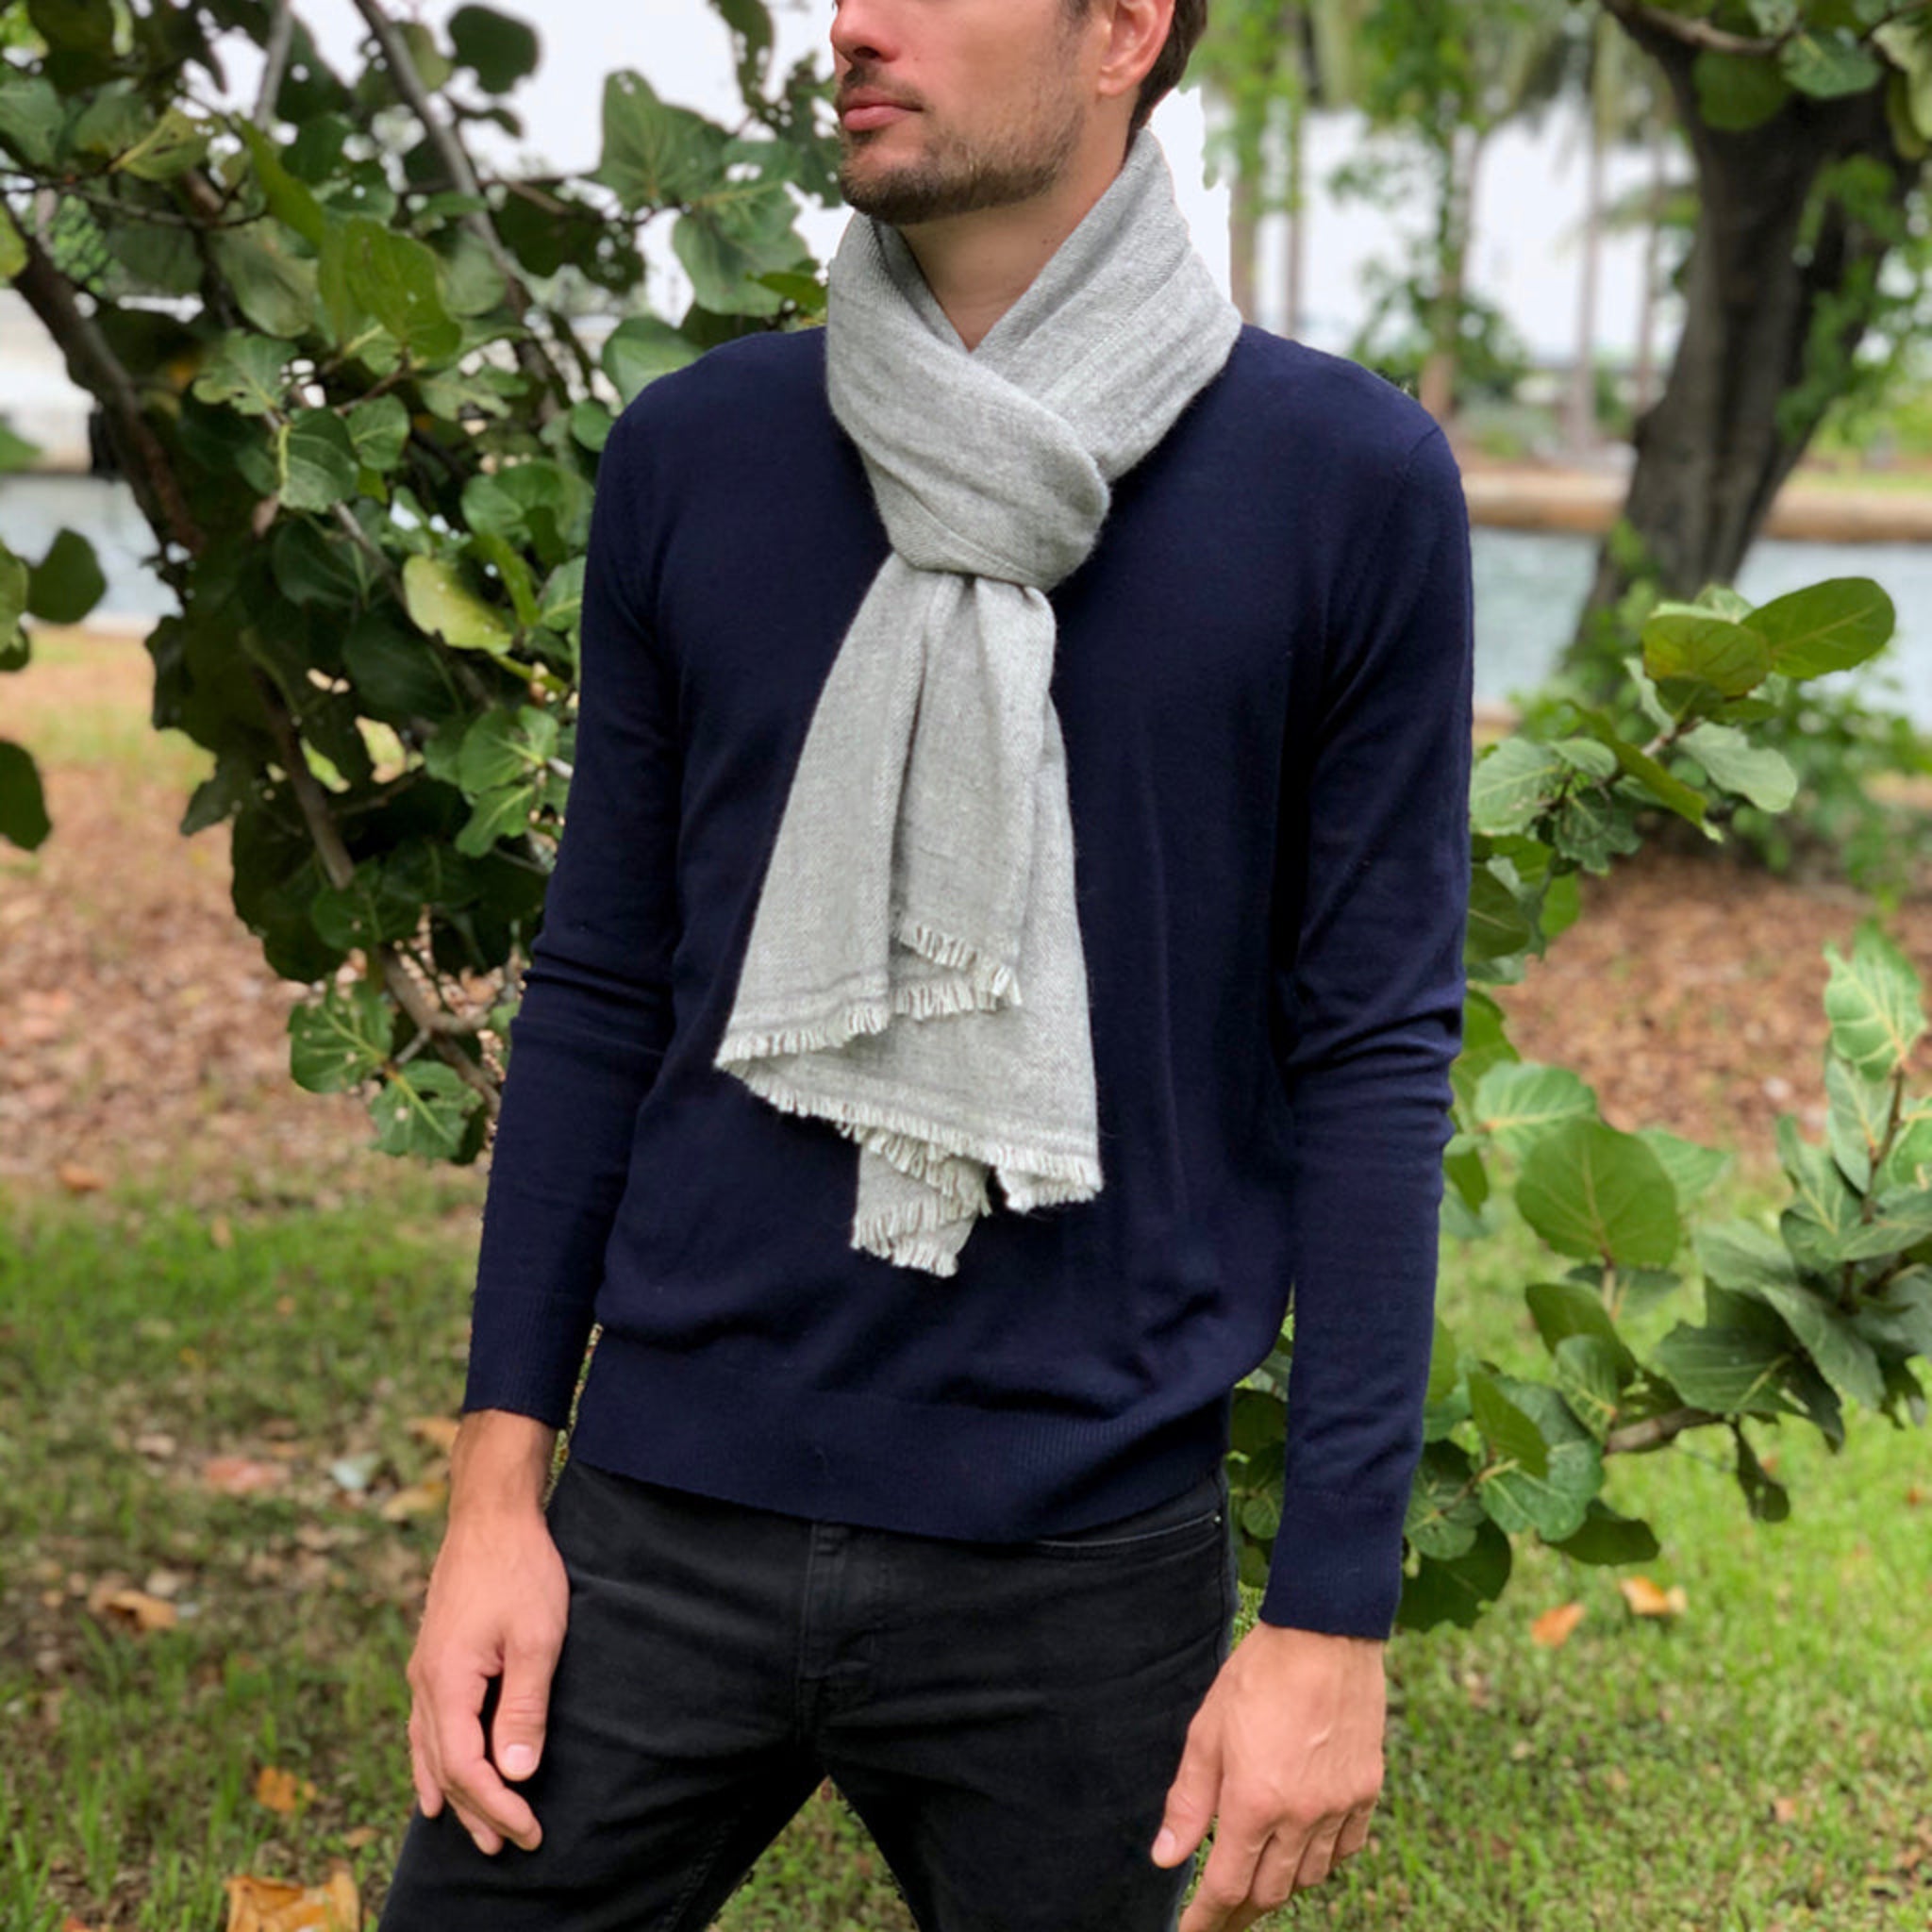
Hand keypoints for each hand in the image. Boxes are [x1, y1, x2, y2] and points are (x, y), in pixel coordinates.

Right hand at [405, 1499, 569, 1855]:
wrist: (490, 1513)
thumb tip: (516, 1775)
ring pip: (429, 1749)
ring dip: (452, 1792)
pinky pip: (425, 1725)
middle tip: (507, 1846)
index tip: (529, 1831)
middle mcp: (425, 1683)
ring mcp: (424, 1669)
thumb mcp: (536, 1639)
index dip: (497, 1805)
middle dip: (476, 1810)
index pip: (466, 1768)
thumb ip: (523, 1709)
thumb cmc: (519, 1569)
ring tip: (470, 1829)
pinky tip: (434, 1777)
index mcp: (446, 1683)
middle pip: (444, 1766)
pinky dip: (433, 1760)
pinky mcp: (434, 1656)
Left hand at [1150, 1620, 1385, 1930]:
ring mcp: (1339, 1806)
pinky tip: (1304, 1850)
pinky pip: (1346, 1850)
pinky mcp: (1366, 1790)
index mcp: (1255, 1802)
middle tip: (1219, 1911)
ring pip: (1308, 1877)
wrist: (1326, 1632)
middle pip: (1269, 1892)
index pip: (1227, 1886)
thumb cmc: (1259, 1674)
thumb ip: (1189, 1801)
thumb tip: (1166, 1858)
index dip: (1207, 1919)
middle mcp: (1301, 1815)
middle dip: (1240, 1909)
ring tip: (1257, 1878)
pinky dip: (1322, 1861)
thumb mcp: (1207, 1731)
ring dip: (1279, 1885)